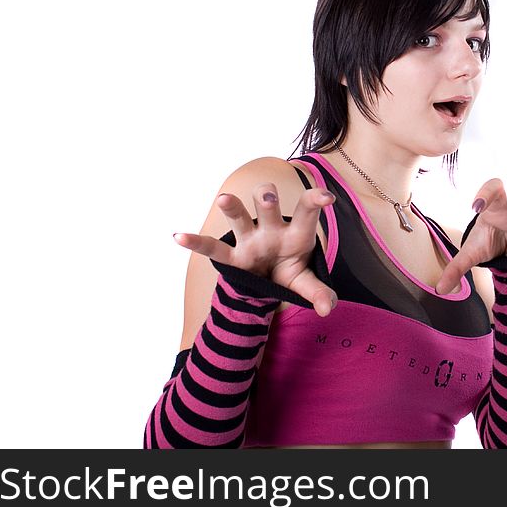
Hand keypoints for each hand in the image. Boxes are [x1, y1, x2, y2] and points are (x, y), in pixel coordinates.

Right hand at [174, 184, 338, 316]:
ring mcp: (249, 240)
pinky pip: (212, 247)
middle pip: (267, 205)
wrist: (268, 278)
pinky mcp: (232, 256)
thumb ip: (318, 292)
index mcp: (294, 233)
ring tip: (223, 199)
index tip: (327, 198)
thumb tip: (327, 308)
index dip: (315, 199)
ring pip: (239, 217)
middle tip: (268, 199)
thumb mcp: (305, 282)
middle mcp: (270, 229)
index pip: (306, 209)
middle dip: (266, 199)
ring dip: (232, 208)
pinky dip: (196, 242)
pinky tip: (179, 237)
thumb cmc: (289, 270)